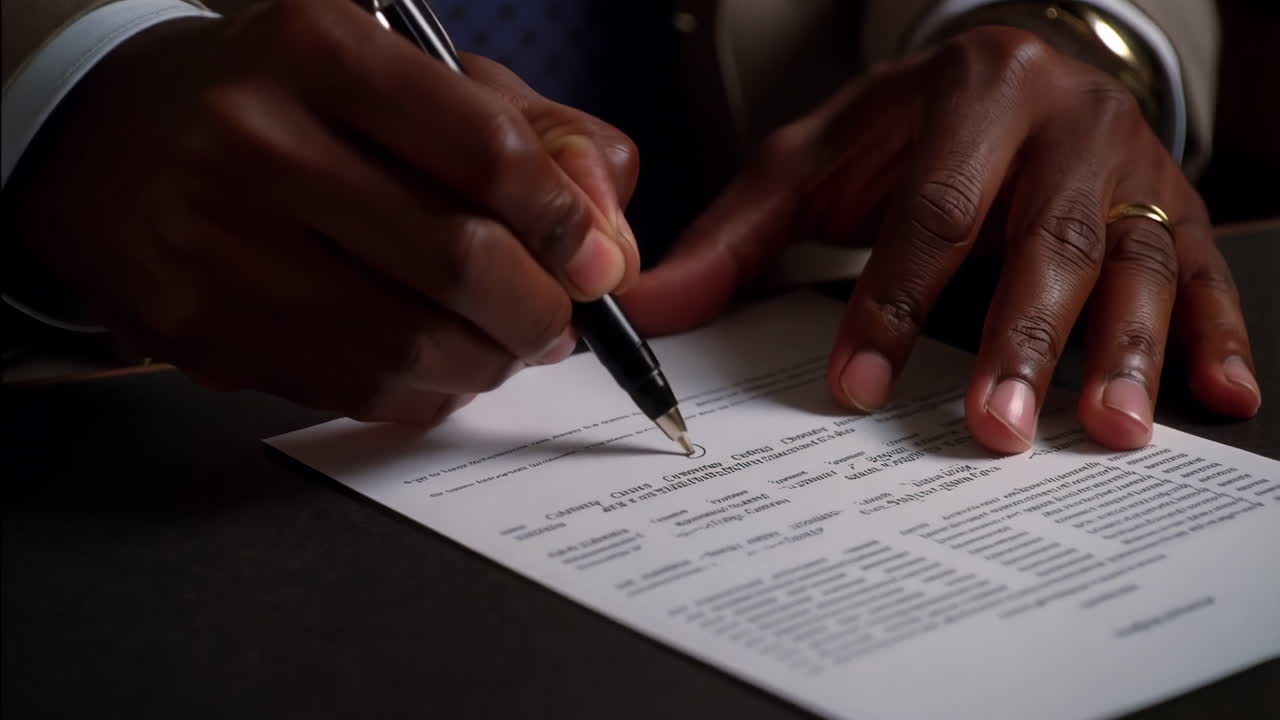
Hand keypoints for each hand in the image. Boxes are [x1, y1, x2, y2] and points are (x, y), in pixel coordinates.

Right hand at [6, 0, 638, 423]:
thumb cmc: (287, 102)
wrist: (110, 142)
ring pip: (412, 345)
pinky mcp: (204, 331)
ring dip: (492, 360)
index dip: (566, 221)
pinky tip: (439, 362)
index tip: (595, 257)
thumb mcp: (410, 73)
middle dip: (542, 310)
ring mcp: (218, 245)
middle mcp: (256, 142)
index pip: (487, 151)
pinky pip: (356, 390)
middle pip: (458, 261)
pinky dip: (427, 390)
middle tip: (561, 318)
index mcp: (318, 51)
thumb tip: (608, 234)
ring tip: (507, 341)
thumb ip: (532, 135)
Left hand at [623, 27, 1259, 452]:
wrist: (1014, 70)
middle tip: (992, 426)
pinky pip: (1204, 274)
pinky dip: (1216, 337)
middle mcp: (1067, 122)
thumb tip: (649, 305)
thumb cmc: (908, 127)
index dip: (893, 302)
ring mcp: (1132, 167)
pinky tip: (1218, 397)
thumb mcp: (815, 157)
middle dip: (1021, 341)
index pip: (931, 209)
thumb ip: (737, 234)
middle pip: (1047, 240)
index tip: (858, 386)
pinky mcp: (1177, 207)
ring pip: (1136, 262)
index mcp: (975, 91)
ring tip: (1110, 429)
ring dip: (1127, 351)